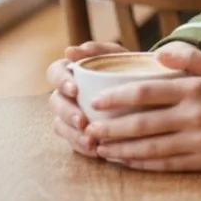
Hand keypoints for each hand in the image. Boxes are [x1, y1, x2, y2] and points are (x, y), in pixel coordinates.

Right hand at [47, 41, 127, 158]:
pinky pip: (73, 142)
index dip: (60, 81)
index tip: (75, 90)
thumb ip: (98, 49)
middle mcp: (66, 93)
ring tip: (90, 141)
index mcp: (71, 71)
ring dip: (73, 134)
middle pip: (55, 102)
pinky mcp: (78, 132)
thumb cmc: (128, 67)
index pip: (54, 72)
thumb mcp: (118, 55)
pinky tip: (96, 151)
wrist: (147, 90)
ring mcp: (70, 114)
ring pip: (60, 125)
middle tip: (82, 121)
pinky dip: (82, 147)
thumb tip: (69, 51)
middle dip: (67, 113)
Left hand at [84, 42, 200, 171]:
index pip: (147, 92)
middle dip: (111, 127)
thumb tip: (162, 52)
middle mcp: (195, 115)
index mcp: (196, 88)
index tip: (96, 101)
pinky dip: (143, 164)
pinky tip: (128, 162)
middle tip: (88, 129)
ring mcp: (199, 140)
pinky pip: (167, 165)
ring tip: (100, 148)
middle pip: (142, 123)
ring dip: (121, 149)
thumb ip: (191, 58)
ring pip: (150, 148)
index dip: (118, 97)